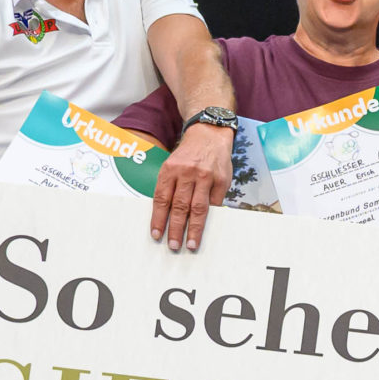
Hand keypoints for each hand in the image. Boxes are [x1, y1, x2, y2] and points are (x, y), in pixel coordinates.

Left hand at [151, 121, 232, 251]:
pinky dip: (210, 216)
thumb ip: (169, 187)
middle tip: (173, 246)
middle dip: (176, 229)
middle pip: (180, 206)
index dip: (159, 219)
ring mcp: (206, 176)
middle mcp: (188, 172)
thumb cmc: (188, 154)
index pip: (162, 199)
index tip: (157, 235)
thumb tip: (165, 215)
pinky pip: (215, 203)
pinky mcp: (221, 180)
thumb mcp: (172, 165)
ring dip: (194, 229)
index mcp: (170, 169)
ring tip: (191, 244)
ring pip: (198, 208)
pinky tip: (206, 228)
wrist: (209, 134)